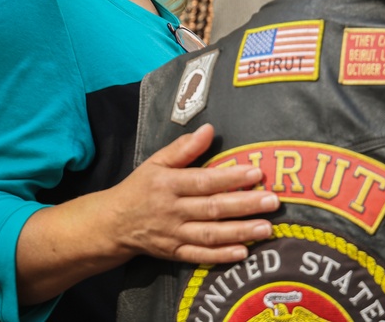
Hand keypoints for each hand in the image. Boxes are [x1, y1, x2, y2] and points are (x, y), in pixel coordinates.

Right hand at [15, 123, 278, 303]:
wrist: (112, 223)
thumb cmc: (140, 188)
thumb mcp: (156, 162)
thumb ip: (183, 148)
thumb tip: (209, 129)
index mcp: (168, 184)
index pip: (203, 181)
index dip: (230, 177)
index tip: (256, 172)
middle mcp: (172, 211)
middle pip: (212, 208)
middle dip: (244, 205)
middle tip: (272, 201)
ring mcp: (173, 234)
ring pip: (210, 234)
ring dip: (240, 232)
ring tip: (266, 227)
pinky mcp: (174, 253)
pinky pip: (200, 256)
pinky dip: (221, 256)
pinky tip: (243, 252)